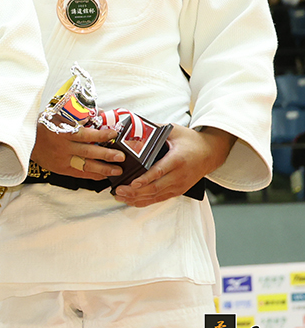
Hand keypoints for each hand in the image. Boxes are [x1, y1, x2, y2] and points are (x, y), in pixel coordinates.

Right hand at [31, 123, 121, 179]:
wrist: (25, 141)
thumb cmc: (42, 125)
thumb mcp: (56, 116)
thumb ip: (77, 116)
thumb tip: (99, 114)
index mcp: (62, 132)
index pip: (86, 134)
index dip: (101, 134)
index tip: (114, 132)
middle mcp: (63, 147)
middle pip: (88, 152)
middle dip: (106, 154)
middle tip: (121, 157)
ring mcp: (62, 160)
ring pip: (85, 165)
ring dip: (103, 168)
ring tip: (117, 170)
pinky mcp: (60, 168)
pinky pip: (79, 173)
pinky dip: (92, 175)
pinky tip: (103, 176)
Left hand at [113, 125, 232, 207]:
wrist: (210, 153)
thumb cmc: (191, 141)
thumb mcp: (174, 131)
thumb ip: (155, 129)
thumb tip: (135, 126)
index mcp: (177, 159)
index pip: (159, 171)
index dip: (145, 179)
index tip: (133, 183)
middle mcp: (179, 175)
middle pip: (155, 187)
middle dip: (135, 191)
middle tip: (118, 190)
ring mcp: (179, 185)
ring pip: (156, 196)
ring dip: (137, 198)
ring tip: (120, 195)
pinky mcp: (178, 191)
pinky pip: (160, 199)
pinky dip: (145, 201)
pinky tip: (132, 201)